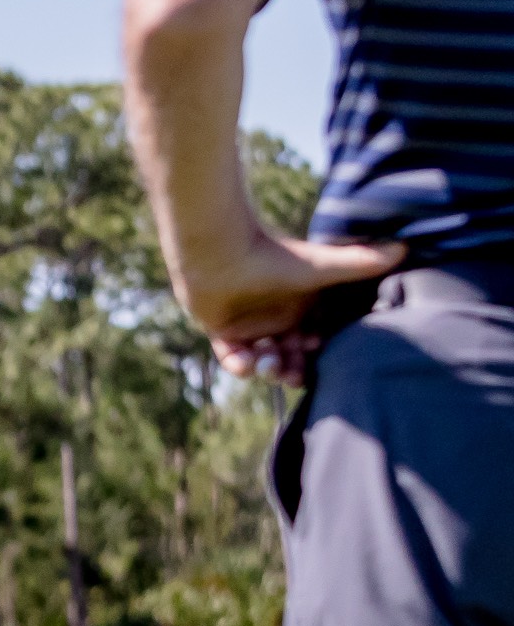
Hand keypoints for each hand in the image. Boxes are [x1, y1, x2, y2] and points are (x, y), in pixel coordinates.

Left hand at [176, 227, 403, 386]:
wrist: (221, 251)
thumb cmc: (274, 256)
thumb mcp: (322, 266)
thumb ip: (359, 263)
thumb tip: (404, 247)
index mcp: (303, 306)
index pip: (316, 338)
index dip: (318, 351)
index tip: (320, 352)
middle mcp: (279, 318)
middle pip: (291, 355)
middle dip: (294, 368)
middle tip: (295, 378)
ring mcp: (250, 325)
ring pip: (264, 358)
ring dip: (269, 367)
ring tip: (269, 366)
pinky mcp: (222, 331)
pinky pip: (232, 356)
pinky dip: (239, 364)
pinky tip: (245, 364)